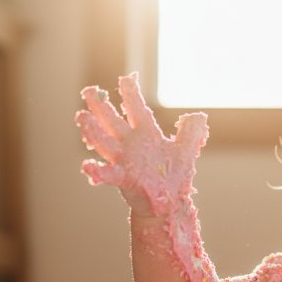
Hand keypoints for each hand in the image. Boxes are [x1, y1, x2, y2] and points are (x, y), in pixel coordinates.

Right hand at [75, 73, 208, 216]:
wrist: (169, 203)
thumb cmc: (173, 176)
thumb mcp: (185, 151)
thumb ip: (191, 132)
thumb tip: (199, 115)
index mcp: (146, 134)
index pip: (136, 109)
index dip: (131, 94)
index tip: (126, 78)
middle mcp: (132, 144)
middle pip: (113, 121)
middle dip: (100, 106)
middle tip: (88, 91)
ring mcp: (125, 160)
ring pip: (105, 142)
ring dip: (93, 131)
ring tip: (82, 117)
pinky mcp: (124, 178)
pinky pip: (107, 173)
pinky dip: (97, 171)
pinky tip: (87, 166)